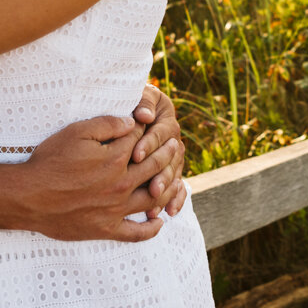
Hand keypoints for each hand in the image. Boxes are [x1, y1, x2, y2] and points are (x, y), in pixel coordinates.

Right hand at [10, 116, 165, 242]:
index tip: (154, 124)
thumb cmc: (50, 161)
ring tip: (175, 178)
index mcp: (116, 158)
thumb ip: (107, 124)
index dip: (148, 129)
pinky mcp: (106, 229)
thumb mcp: (76, 132)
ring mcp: (116, 209)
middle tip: (175, 145)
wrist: (28, 197)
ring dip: (167, 187)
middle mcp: (121, 184)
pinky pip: (136, 233)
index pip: (142, 140)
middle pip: (154, 166)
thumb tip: (132, 121)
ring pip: (153, 198)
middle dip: (167, 153)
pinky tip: (159, 221)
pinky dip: (151, 228)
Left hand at [134, 83, 187, 218]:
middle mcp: (173, 139)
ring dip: (167, 189)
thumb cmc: (131, 101)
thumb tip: (145, 115)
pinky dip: (175, 199)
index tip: (135, 156)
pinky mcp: (170, 171)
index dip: (149, 144)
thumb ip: (143, 102)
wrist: (132, 110)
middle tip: (151, 187)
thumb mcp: (138, 95)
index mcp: (166, 119)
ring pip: (174, 174)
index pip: (160, 133)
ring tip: (156, 202)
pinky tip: (169, 212)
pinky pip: (177, 187)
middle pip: (170, 158)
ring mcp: (173, 157)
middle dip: (160, 174)